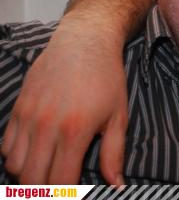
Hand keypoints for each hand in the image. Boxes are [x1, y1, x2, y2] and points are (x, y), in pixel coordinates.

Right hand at [1, 12, 127, 183]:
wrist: (85, 42)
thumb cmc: (107, 79)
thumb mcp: (119, 116)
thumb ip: (114, 154)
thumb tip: (116, 186)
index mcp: (75, 132)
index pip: (61, 183)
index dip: (66, 196)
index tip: (72, 195)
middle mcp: (47, 127)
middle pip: (33, 181)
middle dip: (45, 191)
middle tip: (58, 187)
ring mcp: (29, 117)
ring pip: (15, 166)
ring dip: (29, 175)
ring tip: (47, 171)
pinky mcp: (18, 108)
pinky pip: (6, 146)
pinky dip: (16, 156)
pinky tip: (34, 152)